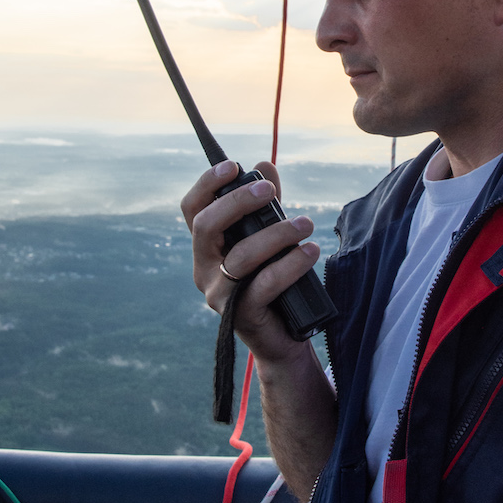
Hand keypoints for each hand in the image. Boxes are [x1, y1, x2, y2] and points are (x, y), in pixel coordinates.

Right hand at [181, 160, 319, 366]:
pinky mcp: (240, 315)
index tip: (233, 166)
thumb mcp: (270, 239)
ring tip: (306, 224)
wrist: (284, 338)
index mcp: (207, 248)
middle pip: (206, 226)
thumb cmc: (274, 282)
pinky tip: (310, 252)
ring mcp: (219, 294)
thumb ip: (266, 205)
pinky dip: (290, 264)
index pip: (192, 210)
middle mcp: (205, 269)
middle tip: (271, 193)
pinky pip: (264, 284)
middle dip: (239, 202)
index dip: (207, 184)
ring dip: (276, 234)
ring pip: (240, 256)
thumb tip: (264, 164)